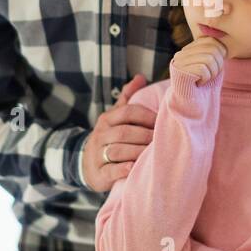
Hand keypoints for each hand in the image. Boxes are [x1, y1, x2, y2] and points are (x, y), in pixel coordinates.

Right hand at [81, 74, 156, 191]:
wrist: (86, 164)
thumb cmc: (109, 137)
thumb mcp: (114, 117)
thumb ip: (128, 98)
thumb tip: (140, 77)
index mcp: (107, 119)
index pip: (128, 112)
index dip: (147, 116)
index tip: (163, 121)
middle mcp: (101, 135)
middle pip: (124, 132)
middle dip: (145, 136)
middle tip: (163, 140)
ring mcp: (97, 154)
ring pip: (117, 150)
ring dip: (137, 152)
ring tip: (153, 154)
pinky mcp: (98, 173)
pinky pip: (110, 171)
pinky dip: (122, 170)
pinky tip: (134, 168)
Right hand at [170, 35, 227, 83]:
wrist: (192, 107)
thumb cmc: (204, 87)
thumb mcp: (211, 66)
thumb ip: (214, 52)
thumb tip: (222, 39)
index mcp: (188, 50)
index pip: (210, 40)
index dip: (220, 52)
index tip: (217, 65)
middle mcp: (181, 53)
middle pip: (212, 48)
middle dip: (218, 64)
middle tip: (211, 75)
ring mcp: (179, 62)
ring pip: (209, 58)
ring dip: (213, 73)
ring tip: (205, 79)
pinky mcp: (180, 72)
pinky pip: (203, 69)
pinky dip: (206, 78)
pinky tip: (199, 83)